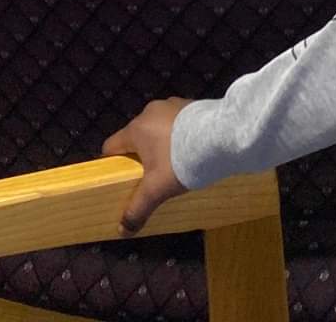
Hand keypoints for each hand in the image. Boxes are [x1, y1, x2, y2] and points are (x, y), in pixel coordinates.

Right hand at [103, 97, 191, 233]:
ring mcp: (172, 105)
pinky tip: (190, 150)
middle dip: (140, 157)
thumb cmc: (182, 161)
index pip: (111, 146)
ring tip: (173, 165)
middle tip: (150, 177)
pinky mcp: (191, 104)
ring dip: (161, 145)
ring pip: (157, 129)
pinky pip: (176, 123)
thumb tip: (122, 230)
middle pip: (136, 138)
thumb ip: (138, 209)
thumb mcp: (157, 190)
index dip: (112, 165)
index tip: (120, 180)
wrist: (223, 136)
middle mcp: (151, 111)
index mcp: (137, 128)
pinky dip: (178, 136)